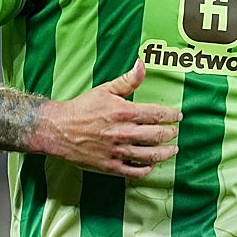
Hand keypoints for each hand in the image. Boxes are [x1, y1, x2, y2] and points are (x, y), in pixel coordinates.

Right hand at [37, 61, 182, 178]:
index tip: (178, 116)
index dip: (171, 115)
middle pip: (158, 135)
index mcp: (124, 112)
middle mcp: (124, 133)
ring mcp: (118, 151)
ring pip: (151, 155)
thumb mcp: (105, 90)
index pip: (157, 114)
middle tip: (175, 132)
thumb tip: (142, 65)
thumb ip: (127, 80)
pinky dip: (147, 168)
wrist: (59, 130)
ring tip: (172, 149)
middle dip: (171, 133)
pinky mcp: (111, 166)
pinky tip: (151, 164)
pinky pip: (135, 171)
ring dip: (166, 152)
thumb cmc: (82, 109)